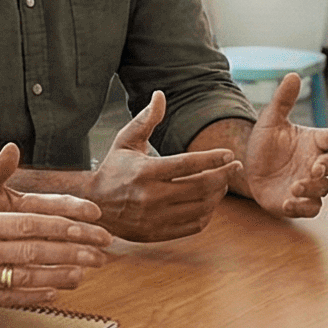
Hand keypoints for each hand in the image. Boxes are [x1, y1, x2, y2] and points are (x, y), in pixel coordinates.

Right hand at [0, 145, 115, 308]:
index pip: (29, 224)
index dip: (61, 226)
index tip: (86, 225)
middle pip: (36, 251)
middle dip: (72, 251)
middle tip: (100, 251)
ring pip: (30, 276)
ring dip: (62, 274)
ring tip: (88, 271)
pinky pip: (12, 296)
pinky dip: (37, 294)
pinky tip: (58, 290)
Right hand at [88, 92, 238, 241]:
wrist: (93, 203)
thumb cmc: (113, 168)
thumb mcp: (125, 140)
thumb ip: (146, 119)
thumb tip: (160, 95)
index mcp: (145, 171)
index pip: (188, 164)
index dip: (213, 159)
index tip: (229, 154)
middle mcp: (151, 196)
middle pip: (200, 187)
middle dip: (223, 176)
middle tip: (234, 168)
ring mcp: (155, 218)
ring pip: (200, 208)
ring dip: (217, 195)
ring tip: (221, 183)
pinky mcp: (157, 233)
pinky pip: (193, 225)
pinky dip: (206, 214)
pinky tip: (208, 203)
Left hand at [237, 73, 327, 218]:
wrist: (249, 170)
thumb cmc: (265, 144)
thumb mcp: (269, 120)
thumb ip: (282, 100)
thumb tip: (293, 75)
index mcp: (313, 142)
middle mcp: (314, 163)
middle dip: (325, 168)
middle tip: (314, 168)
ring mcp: (309, 184)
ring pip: (323, 189)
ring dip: (312, 189)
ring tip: (294, 186)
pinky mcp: (299, 202)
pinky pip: (311, 209)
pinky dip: (303, 208)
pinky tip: (288, 203)